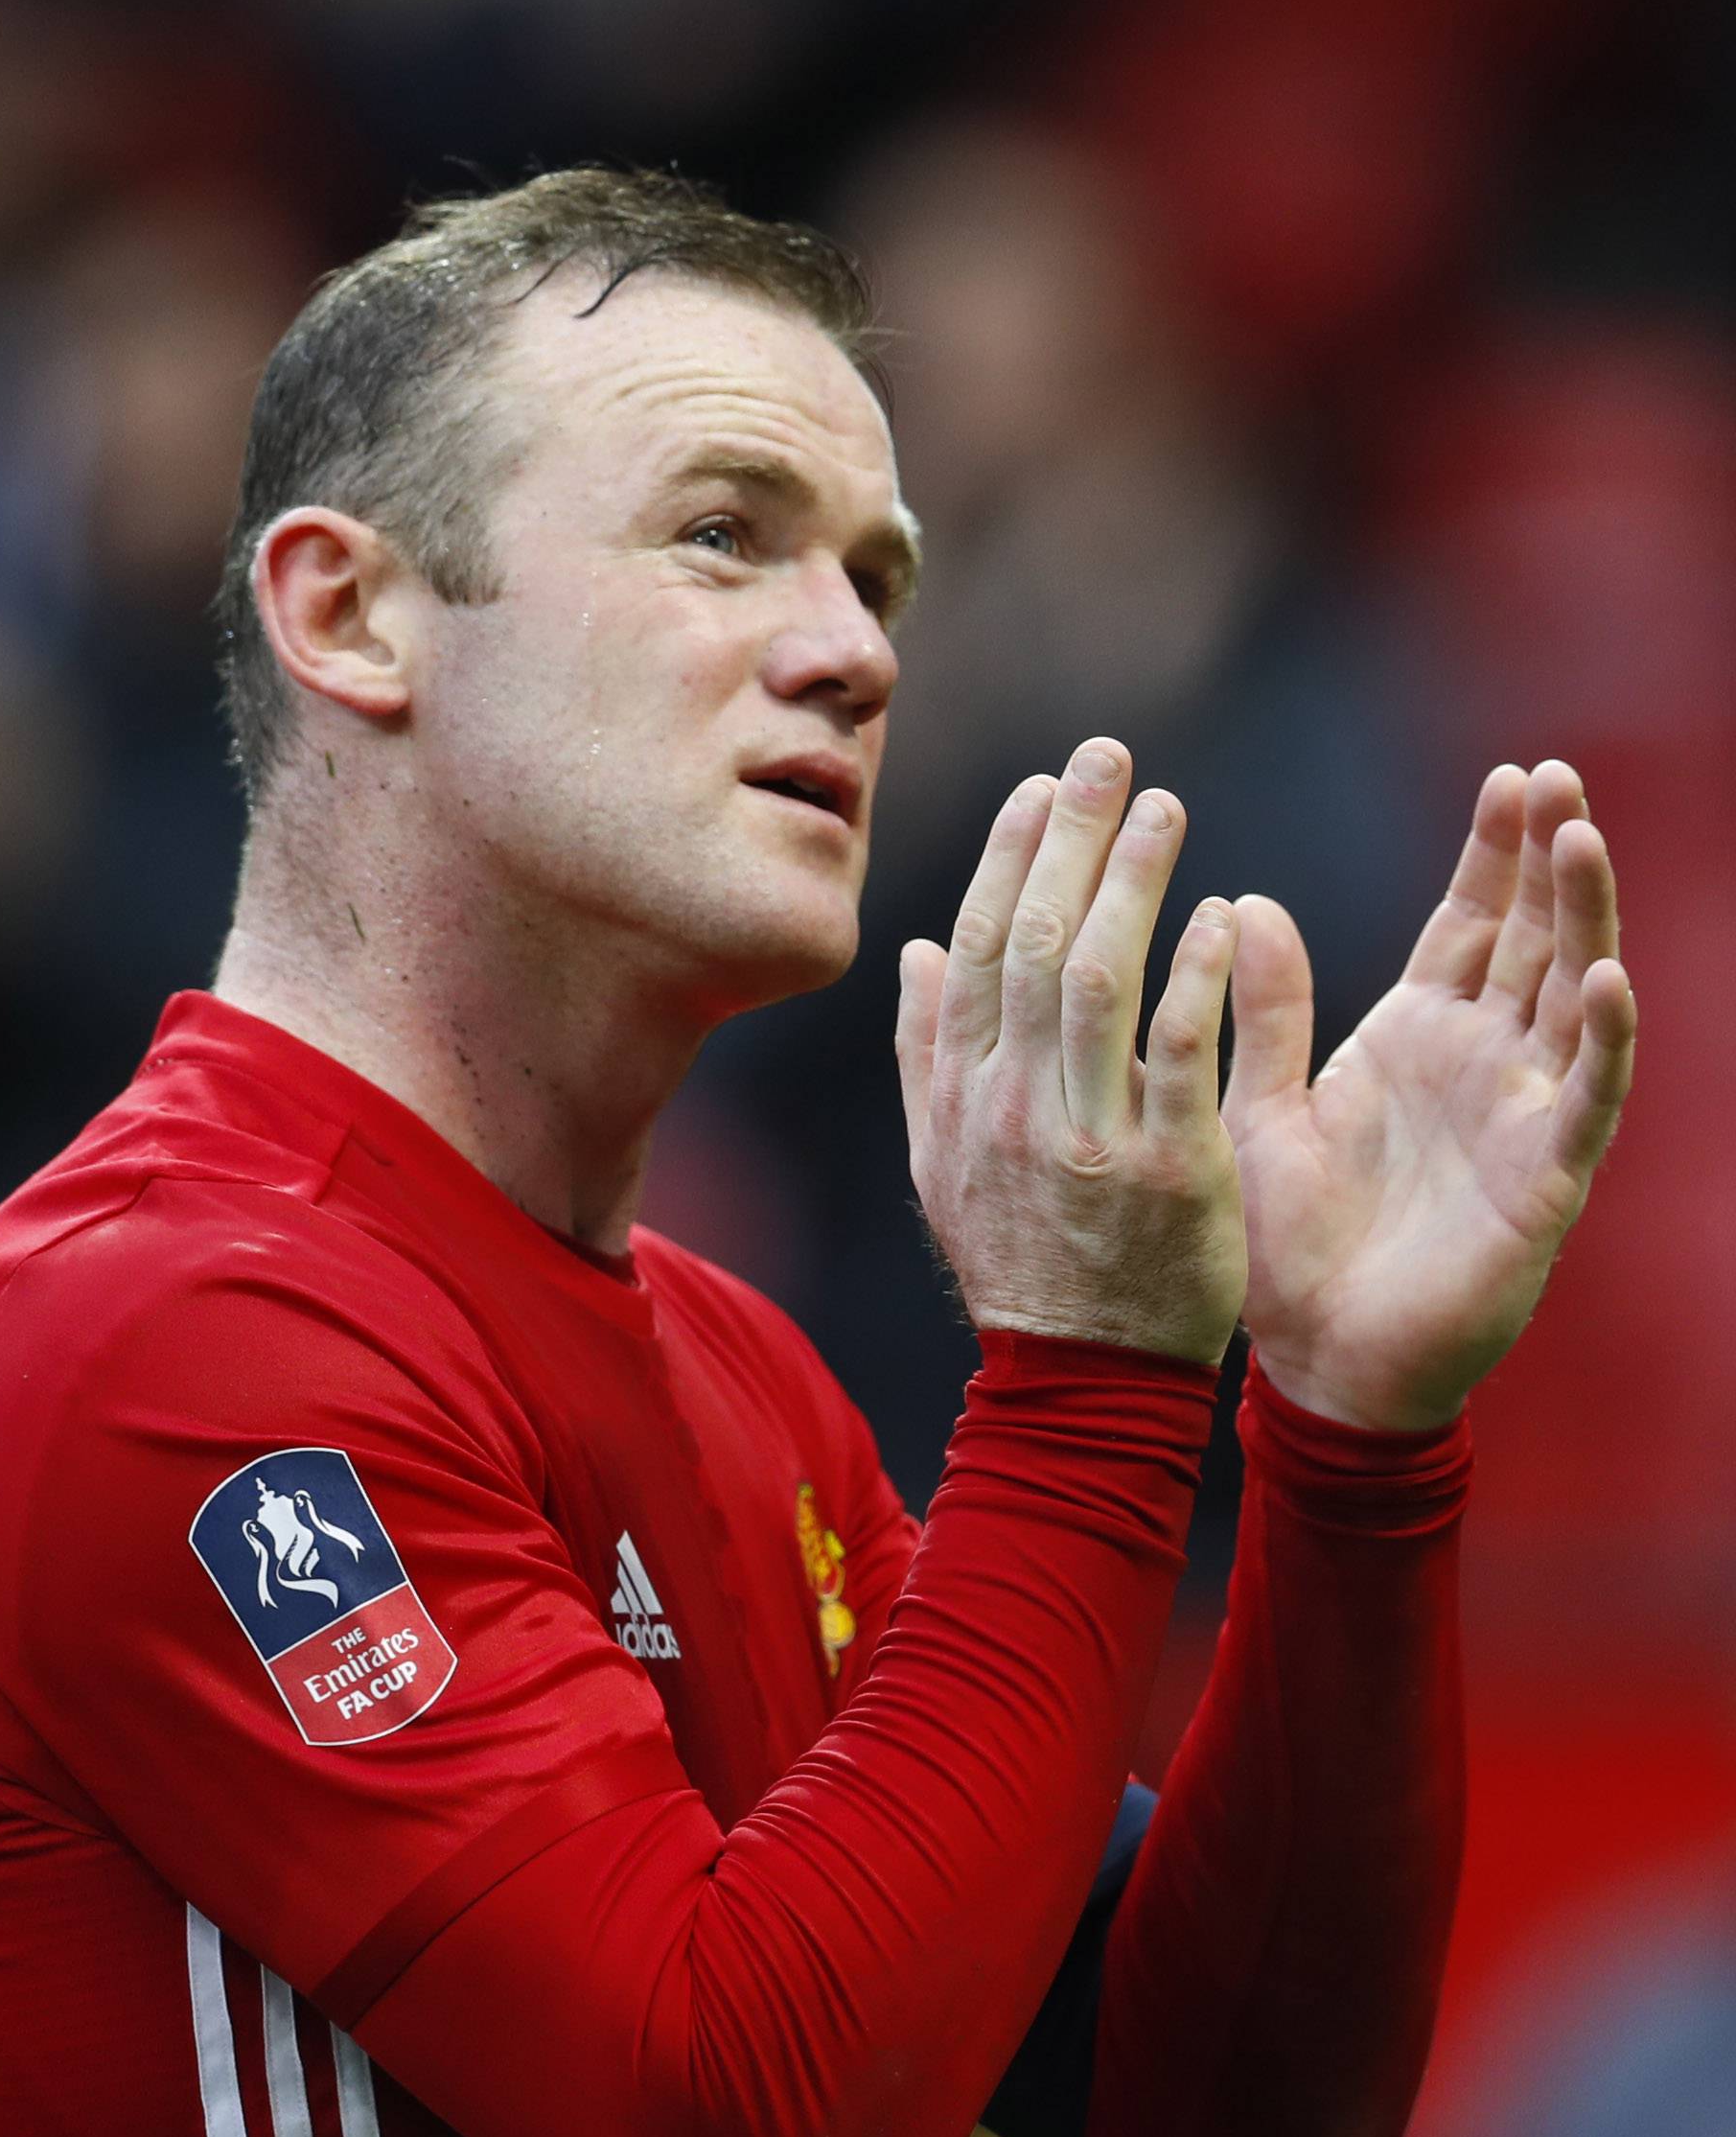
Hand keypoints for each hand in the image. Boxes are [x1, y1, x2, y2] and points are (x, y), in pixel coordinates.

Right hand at [896, 741, 1246, 1360]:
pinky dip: (1195, 976)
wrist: (1082, 1380)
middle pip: (1033, 942)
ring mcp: (1087, 1137)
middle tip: (1106, 756)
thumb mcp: (947, 1166)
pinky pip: (1175, 1053)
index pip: (977, 949)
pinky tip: (1220, 914)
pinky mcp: (1165, 1170)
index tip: (1039, 787)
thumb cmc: (1026, 1265)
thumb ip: (927, 1054)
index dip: (1005, 857)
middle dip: (1068, 837)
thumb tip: (916, 947)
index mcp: (962, 1097)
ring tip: (1163, 806)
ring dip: (1131, 880)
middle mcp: (1013, 1107)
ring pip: (1097, 978)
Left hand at [1222, 759, 1636, 1428]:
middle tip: (1558, 775)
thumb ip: (1264, 1013)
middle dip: (1551, 860)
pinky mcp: (1543, 1181)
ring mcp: (1520, 1118)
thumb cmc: (1287, 1249)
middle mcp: (1482, 1065)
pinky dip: (1604, 1042)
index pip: (1471, 924)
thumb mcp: (1259, 1111)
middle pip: (1534, 941)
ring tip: (1584, 840)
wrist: (1317, 1365)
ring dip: (1584, 922)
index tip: (1513, 776)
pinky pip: (1586, 1102)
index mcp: (1415, 1037)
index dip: (1496, 855)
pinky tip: (1609, 979)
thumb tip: (1248, 903)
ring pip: (1573, 1000)